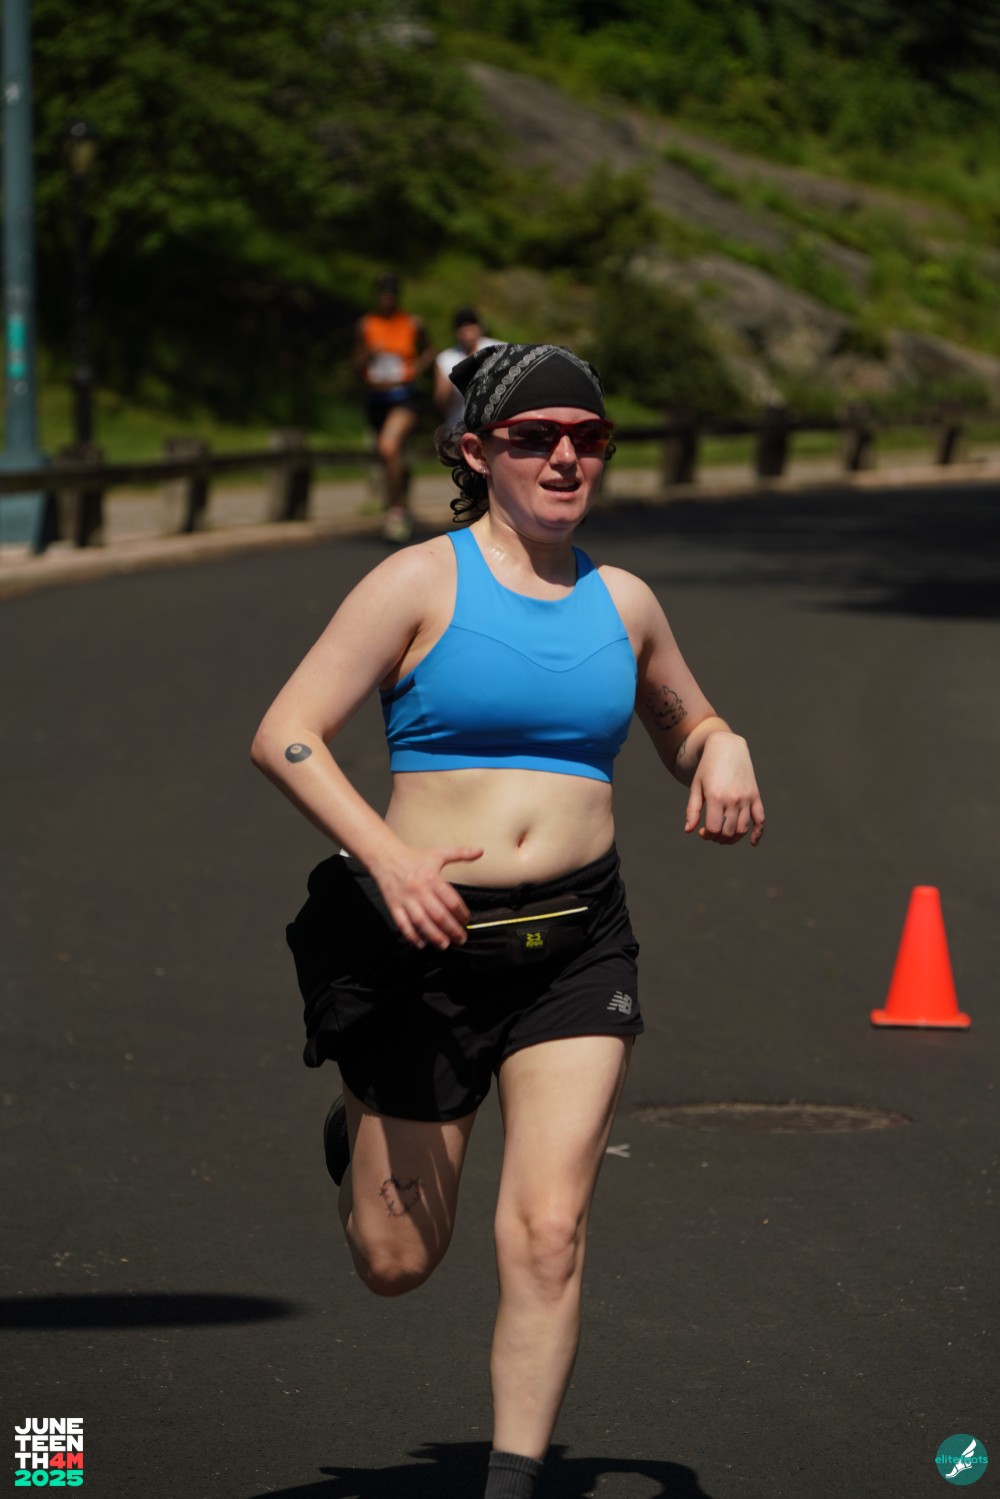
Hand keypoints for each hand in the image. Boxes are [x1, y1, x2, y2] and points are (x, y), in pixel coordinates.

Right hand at [372, 844, 484, 948]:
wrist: (386, 857)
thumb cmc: (414, 857)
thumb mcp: (439, 853)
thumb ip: (461, 854)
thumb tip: (480, 851)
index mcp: (432, 878)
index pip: (451, 901)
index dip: (462, 914)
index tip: (466, 920)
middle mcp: (420, 890)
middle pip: (439, 915)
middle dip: (452, 930)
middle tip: (461, 939)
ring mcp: (406, 900)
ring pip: (422, 922)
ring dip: (434, 936)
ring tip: (444, 945)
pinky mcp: (394, 906)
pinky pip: (403, 924)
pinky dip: (412, 936)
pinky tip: (422, 943)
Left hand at [684, 732, 764, 846]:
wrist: (727, 747)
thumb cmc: (707, 768)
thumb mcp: (696, 787)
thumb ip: (692, 809)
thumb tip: (688, 831)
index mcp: (715, 797)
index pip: (714, 828)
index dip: (707, 835)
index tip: (702, 832)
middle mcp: (733, 799)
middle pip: (728, 832)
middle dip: (718, 838)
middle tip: (712, 834)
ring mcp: (746, 798)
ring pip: (743, 829)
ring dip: (733, 838)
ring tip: (724, 836)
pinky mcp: (755, 796)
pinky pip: (760, 819)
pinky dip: (758, 833)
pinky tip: (753, 843)